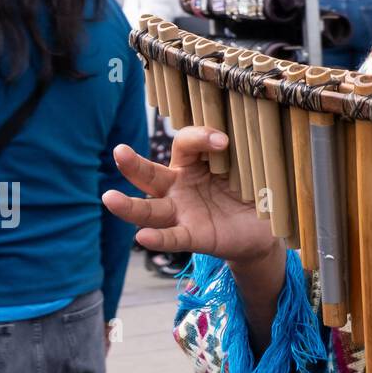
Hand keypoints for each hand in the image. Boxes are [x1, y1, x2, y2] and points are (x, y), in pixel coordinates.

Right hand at [102, 126, 278, 267]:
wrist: (262, 229)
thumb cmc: (250, 190)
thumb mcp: (249, 167)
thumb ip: (243, 152)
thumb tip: (249, 134)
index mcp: (193, 164)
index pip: (184, 144)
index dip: (200, 137)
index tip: (223, 142)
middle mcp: (179, 187)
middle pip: (150, 174)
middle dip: (132, 164)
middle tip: (119, 151)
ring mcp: (182, 212)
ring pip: (149, 210)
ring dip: (129, 206)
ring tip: (109, 198)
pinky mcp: (192, 236)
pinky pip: (171, 237)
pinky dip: (158, 238)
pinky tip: (143, 237)